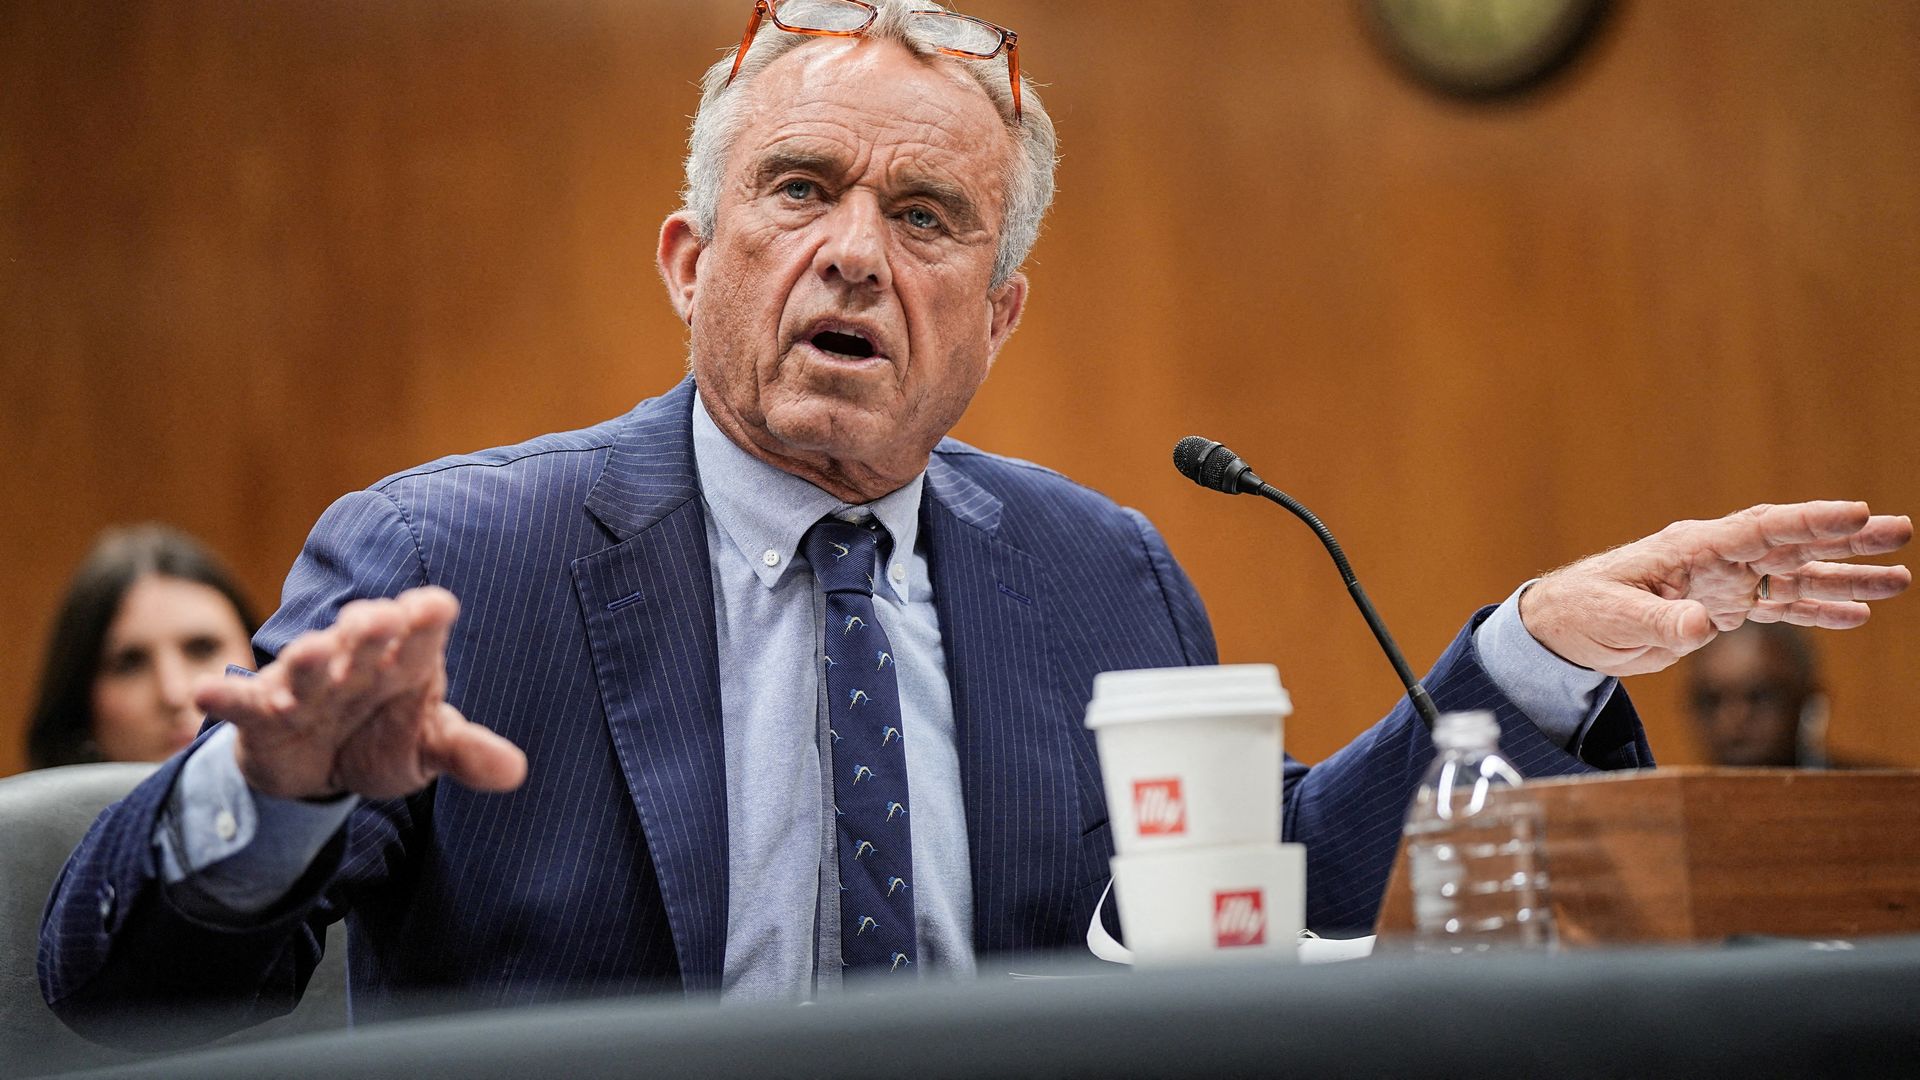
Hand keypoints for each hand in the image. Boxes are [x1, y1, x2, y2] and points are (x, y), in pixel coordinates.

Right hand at [193, 586, 527, 800]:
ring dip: (307, 659)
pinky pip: (239, 703)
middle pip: (363, 638)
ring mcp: (305, 684)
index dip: (426, 618)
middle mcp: (354, 661)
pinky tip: (201, 695)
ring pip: (306, 665)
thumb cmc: (382, 739)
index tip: (436, 607)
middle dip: (368, 629)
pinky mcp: (260, 714)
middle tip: (376, 619)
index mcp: (406, 660)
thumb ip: (467, 753)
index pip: (421, 632)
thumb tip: (516, 771)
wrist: (320, 769)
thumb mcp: (427, 749)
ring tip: (311, 653)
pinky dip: (223, 698)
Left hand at [1520, 501, 1911, 676]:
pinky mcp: (1721, 610)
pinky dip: (1816, 612)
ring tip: (1899, 579)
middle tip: (1900, 530)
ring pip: (1794, 578)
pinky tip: (1855, 616)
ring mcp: (1723, 584)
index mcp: (1691, 549)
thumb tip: (1700, 626)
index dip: (1807, 521)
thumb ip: (1660, 621)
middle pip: (1790, 545)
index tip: (1856, 512)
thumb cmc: (1581, 610)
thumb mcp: (1614, 617)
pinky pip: (1779, 608)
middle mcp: (1715, 561)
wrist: (1564, 629)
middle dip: (1845, 539)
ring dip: (1845, 580)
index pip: (1759, 529)